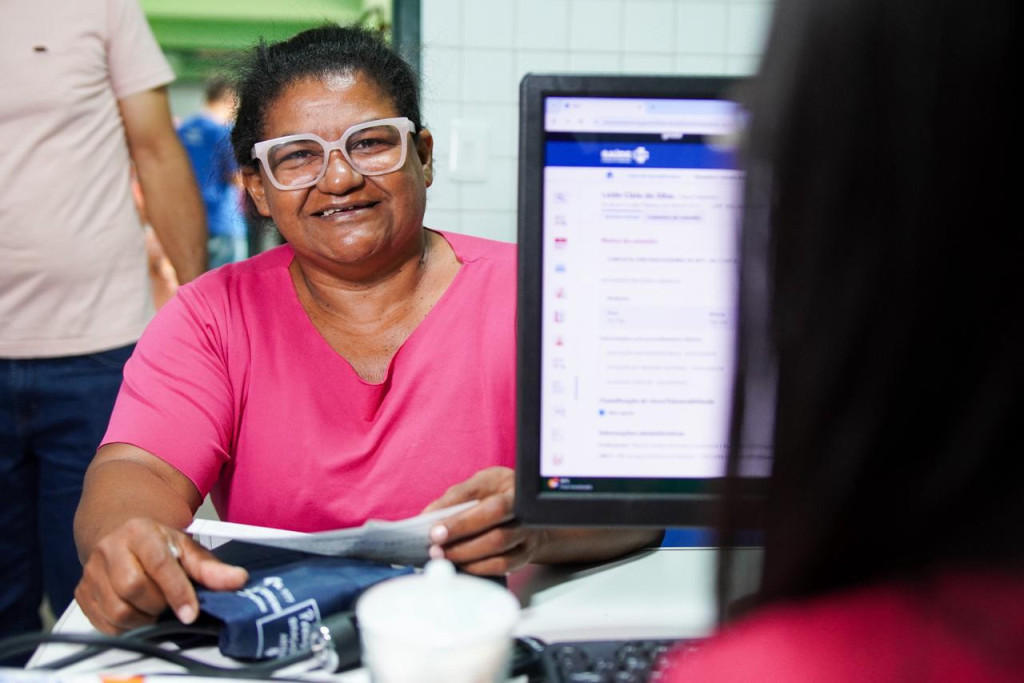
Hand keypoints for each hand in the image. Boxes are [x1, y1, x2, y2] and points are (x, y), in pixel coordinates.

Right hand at [75, 517, 247, 633]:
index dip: (177, 591)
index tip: (191, 613)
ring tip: (154, 607)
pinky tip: (137, 613)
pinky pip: (103, 623)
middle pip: (133, 588)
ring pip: (117, 610)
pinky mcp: (82, 592)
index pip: (158, 563)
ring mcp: (91, 571)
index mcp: (139, 531)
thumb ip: (211, 567)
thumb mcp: (187, 548)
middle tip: (169, 602)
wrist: (120, 534)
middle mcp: (110, 548)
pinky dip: (125, 627)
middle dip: (158, 603)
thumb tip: (238, 580)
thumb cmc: (158, 544)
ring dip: (143, 618)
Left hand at [422, 466, 548, 574]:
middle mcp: (524, 513)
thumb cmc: (498, 494)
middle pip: (496, 532)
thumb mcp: (480, 485)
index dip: (461, 520)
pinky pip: (502, 566)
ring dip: (465, 555)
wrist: (526, 513)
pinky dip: (477, 567)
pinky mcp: (524, 555)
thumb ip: (455, 497)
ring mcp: (527, 535)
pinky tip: (460, 563)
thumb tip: (428, 516)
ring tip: (442, 555)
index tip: (435, 531)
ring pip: (497, 549)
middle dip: (460, 541)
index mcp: (512, 490)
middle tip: (435, 547)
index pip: (488, 505)